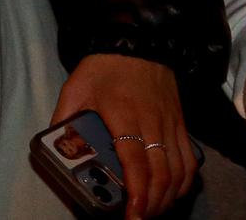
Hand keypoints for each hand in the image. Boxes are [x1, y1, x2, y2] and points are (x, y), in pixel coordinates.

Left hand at [50, 54, 194, 218]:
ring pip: (178, 170)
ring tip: (153, 210)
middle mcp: (151, 123)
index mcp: (123, 115)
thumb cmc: (103, 67)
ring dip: (168, 196)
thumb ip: (65, 115)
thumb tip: (56, 143)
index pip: (135, 160)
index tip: (132, 213)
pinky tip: (173, 192)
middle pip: (160, 173)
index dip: (137, 190)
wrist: (136, 42)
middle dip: (152, 202)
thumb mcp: (75, 87)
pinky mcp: (181, 124)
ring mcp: (169, 124)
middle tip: (139, 218)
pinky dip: (184, 181)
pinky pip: (189, 158)